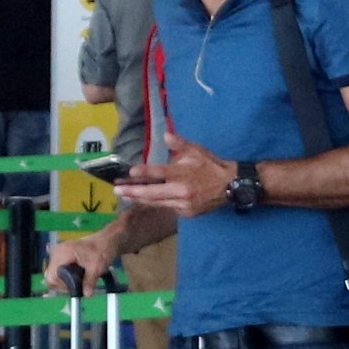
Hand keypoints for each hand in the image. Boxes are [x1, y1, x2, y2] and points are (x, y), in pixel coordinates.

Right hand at [48, 226, 125, 289]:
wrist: (106, 240)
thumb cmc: (102, 249)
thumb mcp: (96, 267)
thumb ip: (89, 282)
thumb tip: (86, 294)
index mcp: (62, 253)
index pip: (52, 277)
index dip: (62, 286)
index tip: (74, 288)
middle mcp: (57, 252)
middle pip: (51, 277)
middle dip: (64, 285)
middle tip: (78, 287)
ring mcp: (59, 254)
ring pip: (54, 275)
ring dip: (66, 281)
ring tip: (79, 281)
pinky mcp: (62, 256)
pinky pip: (59, 271)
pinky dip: (67, 277)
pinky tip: (77, 276)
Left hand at [116, 139, 237, 216]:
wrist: (231, 186)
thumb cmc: (211, 166)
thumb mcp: (197, 151)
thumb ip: (179, 144)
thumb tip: (166, 135)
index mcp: (183, 174)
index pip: (160, 173)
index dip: (145, 172)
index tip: (131, 172)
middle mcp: (181, 191)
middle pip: (152, 193)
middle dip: (132, 191)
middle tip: (117, 189)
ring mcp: (183, 204)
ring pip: (157, 202)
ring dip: (140, 198)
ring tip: (125, 195)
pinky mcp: (186, 212)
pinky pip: (167, 207)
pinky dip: (156, 203)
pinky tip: (144, 199)